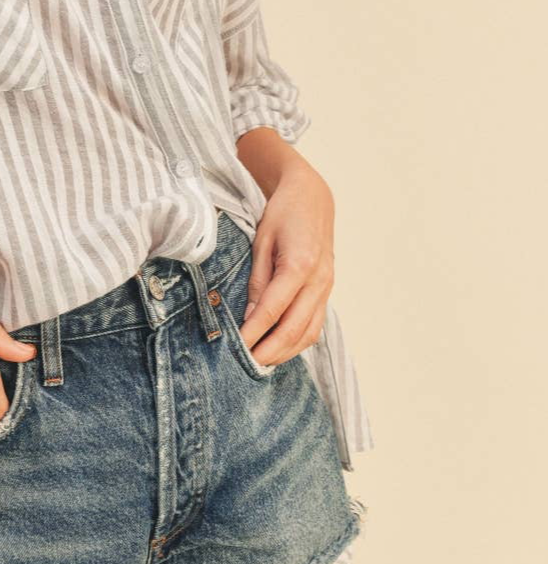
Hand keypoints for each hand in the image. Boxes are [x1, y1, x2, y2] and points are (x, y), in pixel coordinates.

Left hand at [237, 162, 334, 368]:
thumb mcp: (262, 242)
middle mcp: (319, 280)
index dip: (254, 333)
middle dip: (270, 351)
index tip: (236, 347)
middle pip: (294, 328)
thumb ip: (258, 280)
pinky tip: (280, 348)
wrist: (312, 198)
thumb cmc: (283, 214)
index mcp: (300, 265)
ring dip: (285, 352)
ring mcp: (327, 287)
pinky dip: (298, 341)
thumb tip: (250, 316)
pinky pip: (315, 324)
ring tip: (260, 362)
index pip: (273, 310)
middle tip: (246, 365)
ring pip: (309, 332)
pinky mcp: (328, 290)